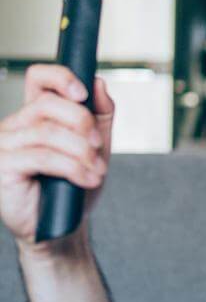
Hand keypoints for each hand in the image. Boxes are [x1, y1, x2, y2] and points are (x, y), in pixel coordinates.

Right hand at [0, 63, 114, 246]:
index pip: (39, 79)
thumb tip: (99, 83)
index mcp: (35, 115)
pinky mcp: (2, 167)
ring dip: (82, 152)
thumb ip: (100, 114)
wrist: (62, 225)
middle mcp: (15, 126)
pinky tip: (87, 179)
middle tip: (98, 146)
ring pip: (47, 132)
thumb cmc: (73, 186)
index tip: (84, 93)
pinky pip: (42, 157)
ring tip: (97, 170)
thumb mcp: (96, 146)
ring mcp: (4, 145)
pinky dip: (73, 167)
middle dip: (82, 122)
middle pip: (48, 104)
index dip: (61, 77)